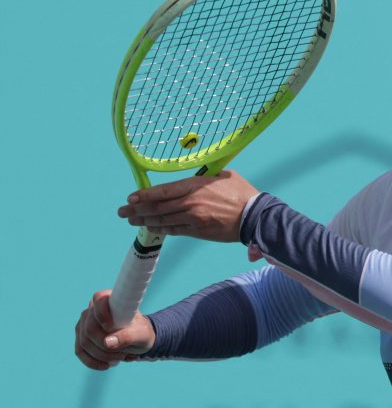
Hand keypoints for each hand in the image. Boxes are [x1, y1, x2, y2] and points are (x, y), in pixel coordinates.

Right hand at [75, 290, 154, 369]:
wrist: (137, 340)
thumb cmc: (141, 332)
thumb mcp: (141, 334)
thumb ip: (127, 336)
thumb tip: (107, 343)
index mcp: (110, 299)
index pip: (99, 300)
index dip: (102, 314)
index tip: (111, 327)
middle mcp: (93, 309)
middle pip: (90, 329)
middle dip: (106, 346)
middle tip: (124, 352)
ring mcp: (84, 323)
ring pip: (84, 342)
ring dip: (103, 355)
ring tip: (121, 357)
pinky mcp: (80, 337)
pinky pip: (79, 351)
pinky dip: (93, 361)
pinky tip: (106, 365)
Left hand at [118, 170, 257, 242]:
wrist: (254, 216)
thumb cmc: (240, 192)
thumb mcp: (222, 175)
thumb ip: (202, 177)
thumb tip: (189, 178)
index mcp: (195, 186)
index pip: (162, 191)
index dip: (143, 195)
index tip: (130, 197)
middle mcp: (191, 203)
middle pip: (157, 208)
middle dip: (136, 210)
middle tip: (122, 211)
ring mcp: (193, 219)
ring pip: (162, 221)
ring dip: (144, 221)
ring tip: (132, 220)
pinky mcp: (198, 232)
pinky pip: (174, 231)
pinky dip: (161, 229)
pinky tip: (152, 228)